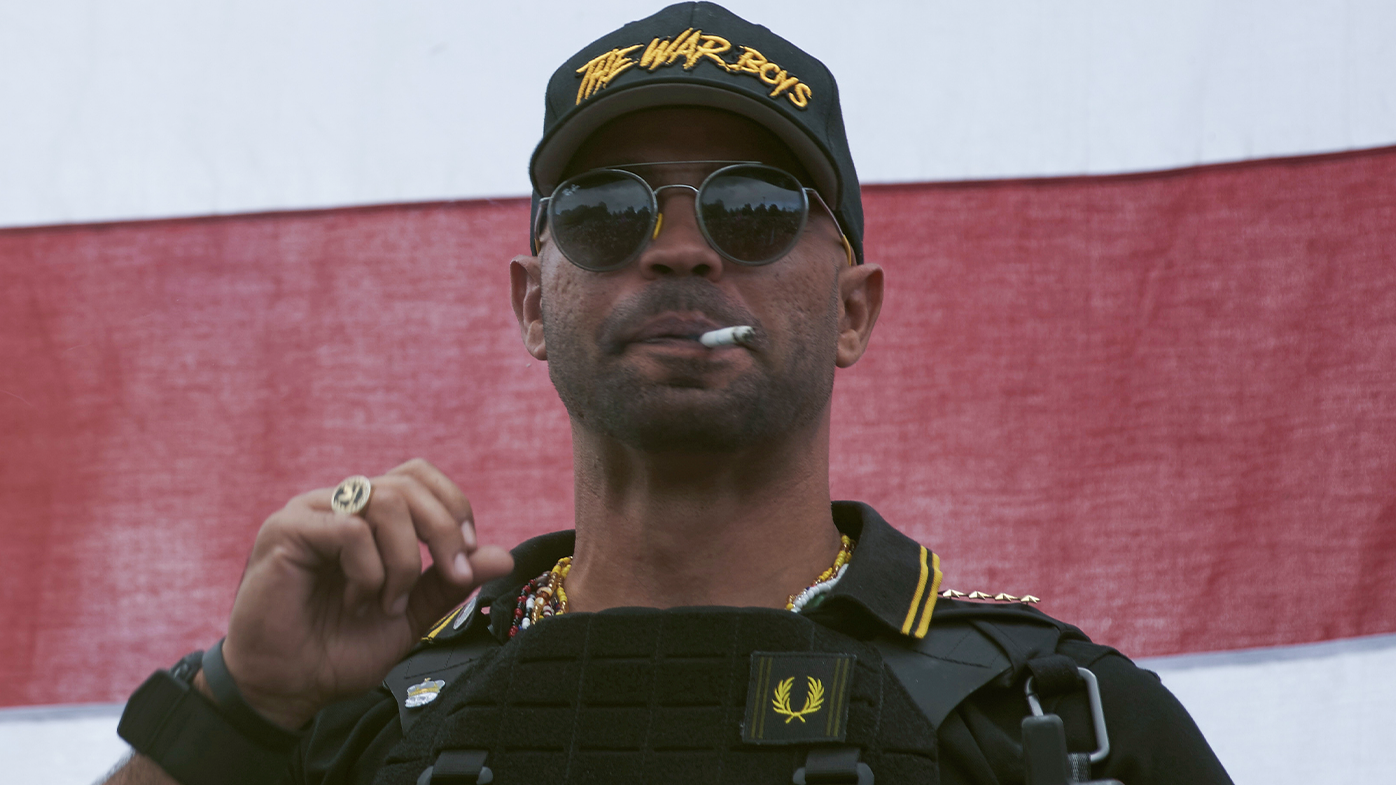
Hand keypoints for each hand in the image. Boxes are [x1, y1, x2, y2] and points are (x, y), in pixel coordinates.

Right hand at [220, 459, 513, 728]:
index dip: (453, 508)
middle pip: (409, 483)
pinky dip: (369, 572)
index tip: (465, 560)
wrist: (288, 687)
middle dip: (443, 531)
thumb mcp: (411, 613)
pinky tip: (357, 603)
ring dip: (403, 562)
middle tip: (452, 576)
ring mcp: (311, 512)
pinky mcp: (286, 530)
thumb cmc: (339, 649)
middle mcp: (340, 504)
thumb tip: (505, 556)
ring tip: (388, 604)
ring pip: (385, 501)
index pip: (419, 477)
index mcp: (368, 515)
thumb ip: (449, 582)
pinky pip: (350, 530)